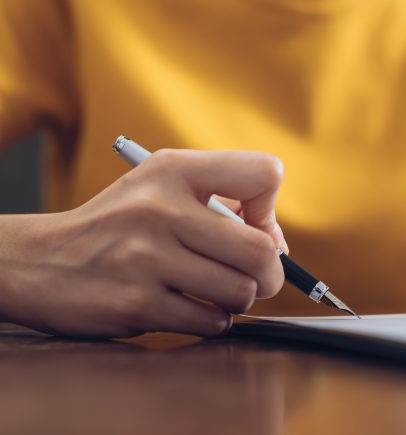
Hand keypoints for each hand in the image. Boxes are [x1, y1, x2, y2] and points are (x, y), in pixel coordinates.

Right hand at [0, 149, 285, 336]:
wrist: (39, 261)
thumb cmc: (120, 225)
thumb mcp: (162, 187)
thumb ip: (225, 201)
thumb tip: (278, 246)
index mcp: (173, 170)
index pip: (264, 174)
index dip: (270, 210)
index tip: (252, 228)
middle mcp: (160, 209)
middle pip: (262, 250)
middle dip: (271, 274)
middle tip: (256, 279)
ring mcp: (146, 257)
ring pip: (240, 292)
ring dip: (237, 300)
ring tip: (213, 292)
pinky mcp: (136, 302)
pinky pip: (210, 321)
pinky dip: (211, 321)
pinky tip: (188, 308)